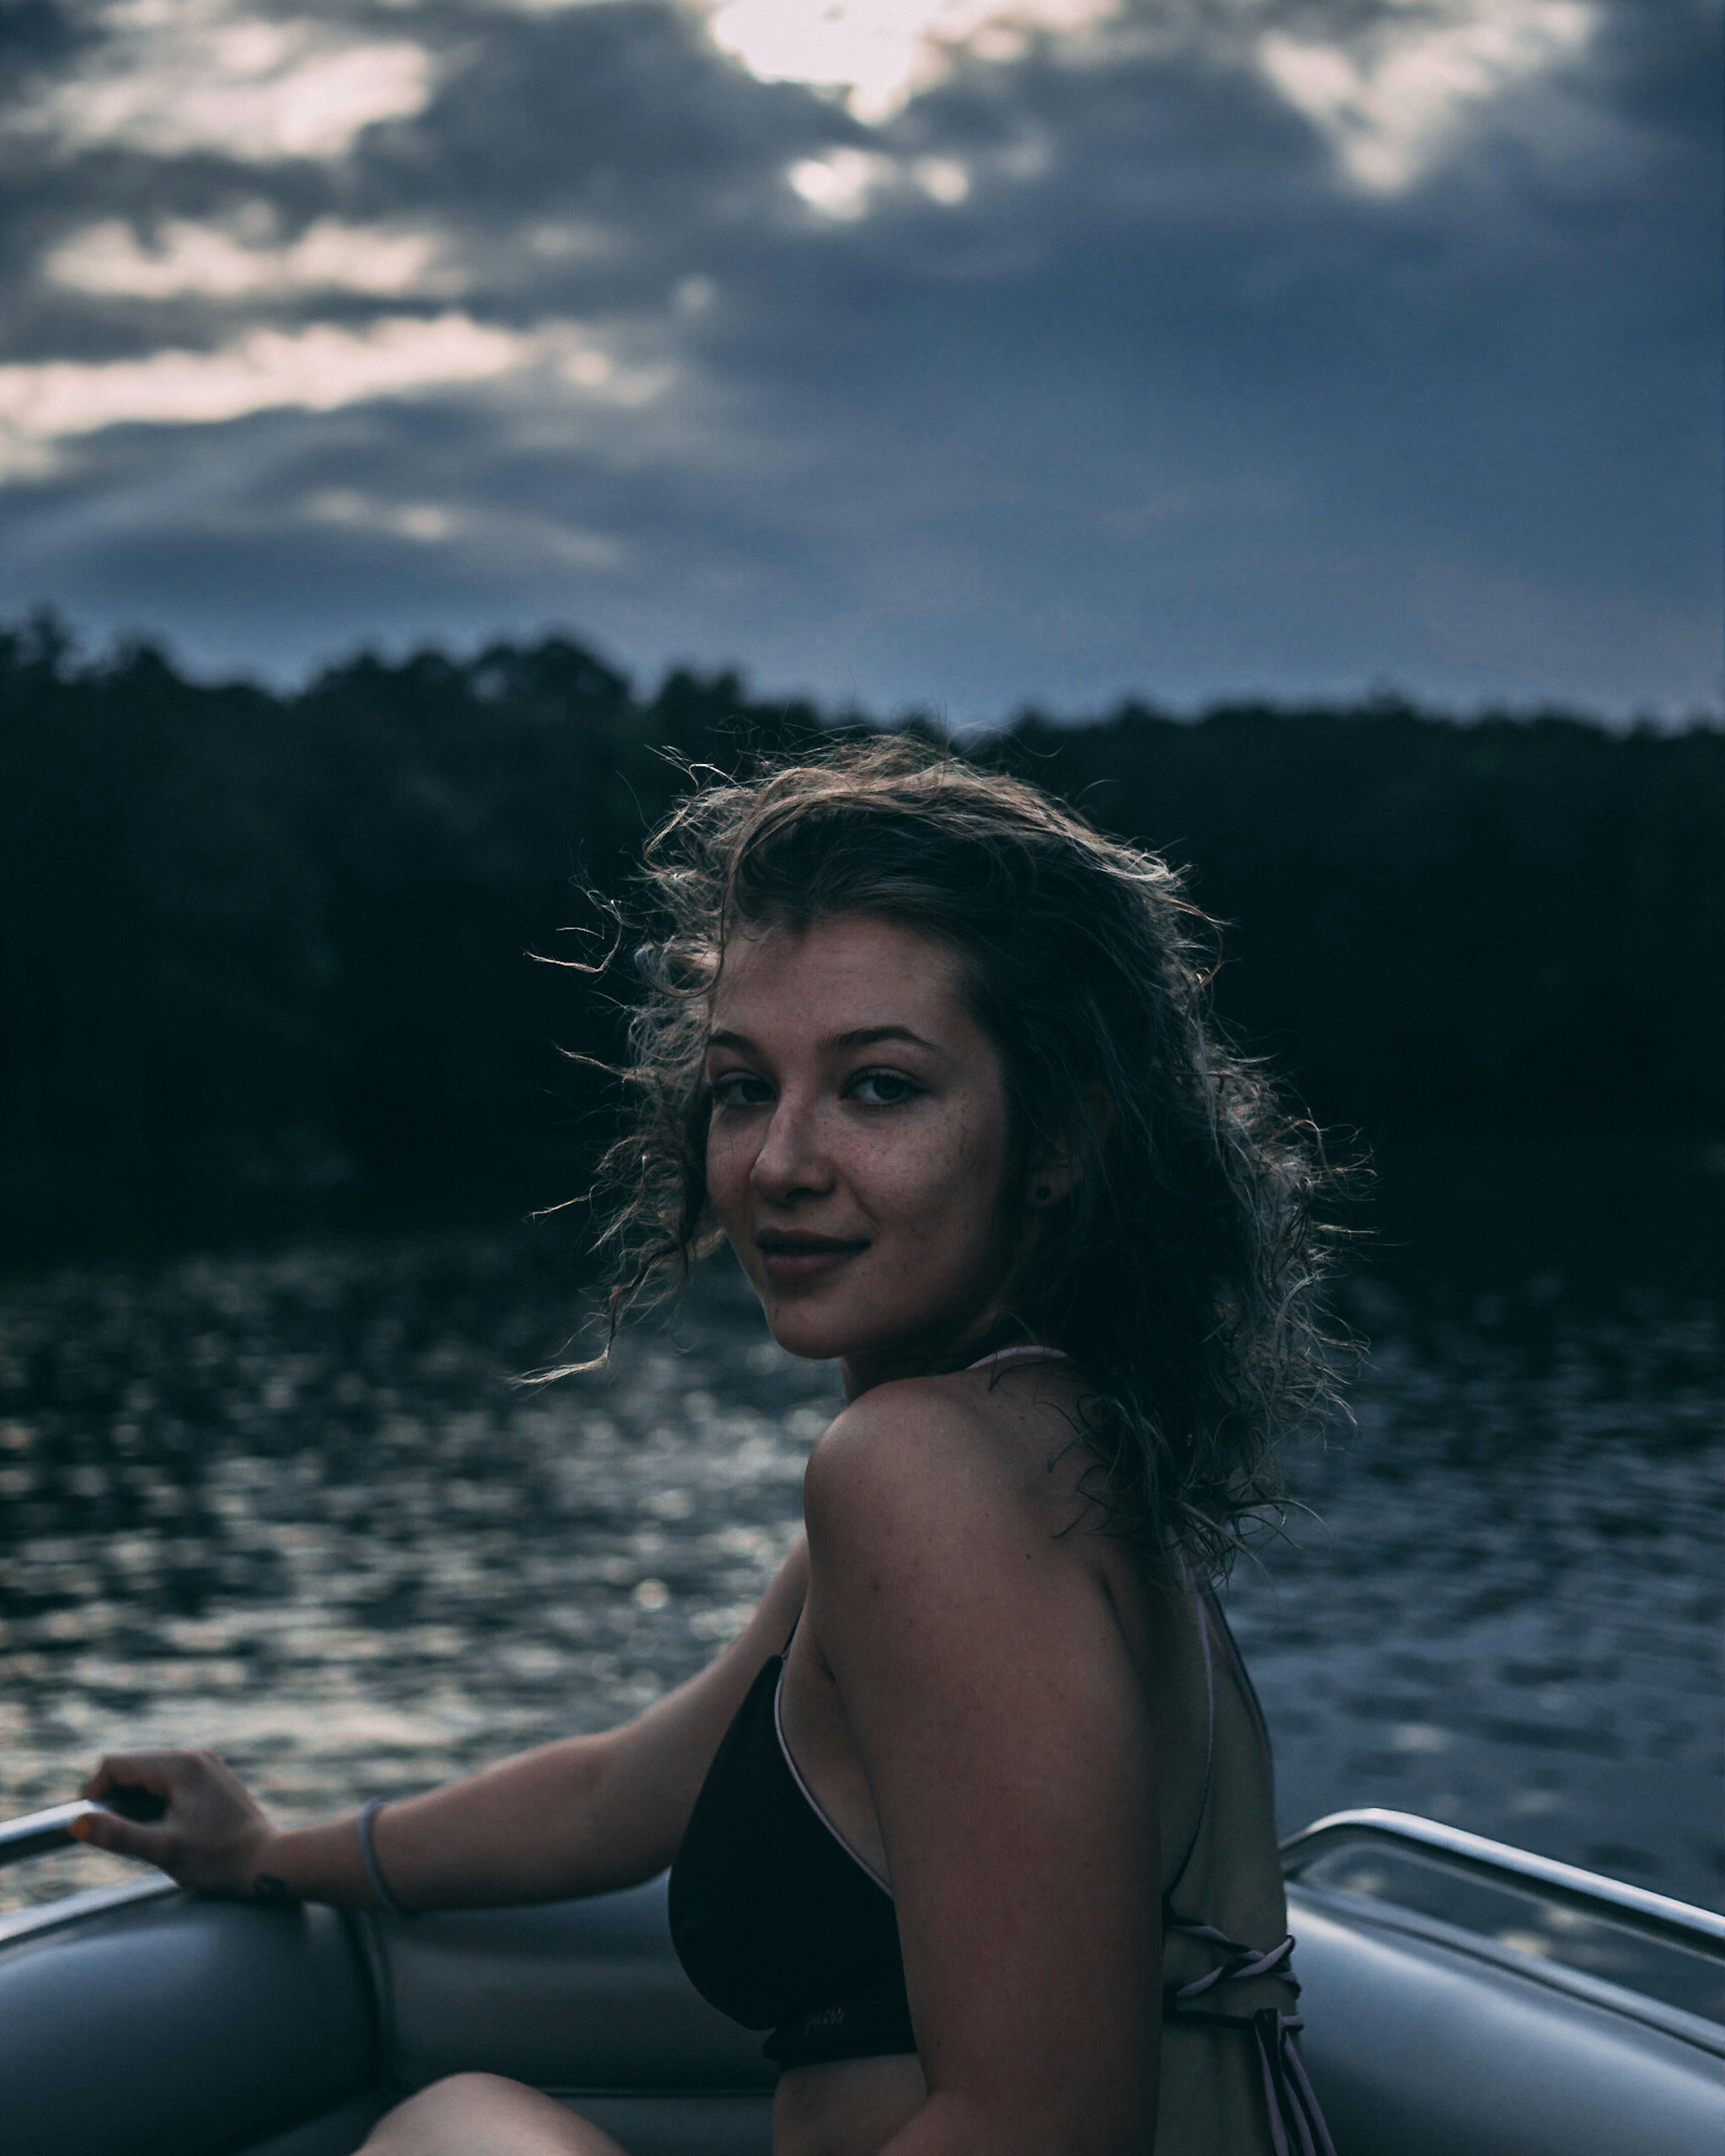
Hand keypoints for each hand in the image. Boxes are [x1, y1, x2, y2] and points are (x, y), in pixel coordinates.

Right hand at [76, 1749, 285, 1899]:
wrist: (268, 1862)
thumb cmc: (218, 1860)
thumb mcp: (163, 1851)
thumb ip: (118, 1835)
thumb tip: (77, 1823)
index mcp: (181, 1765)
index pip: (117, 1764)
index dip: (94, 1792)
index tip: (87, 1823)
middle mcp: (194, 1756)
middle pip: (133, 1767)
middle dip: (115, 1797)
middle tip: (114, 1835)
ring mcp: (205, 1764)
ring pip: (149, 1775)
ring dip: (134, 1801)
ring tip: (143, 1834)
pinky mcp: (211, 1777)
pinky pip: (168, 1781)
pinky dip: (154, 1801)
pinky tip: (163, 1828)